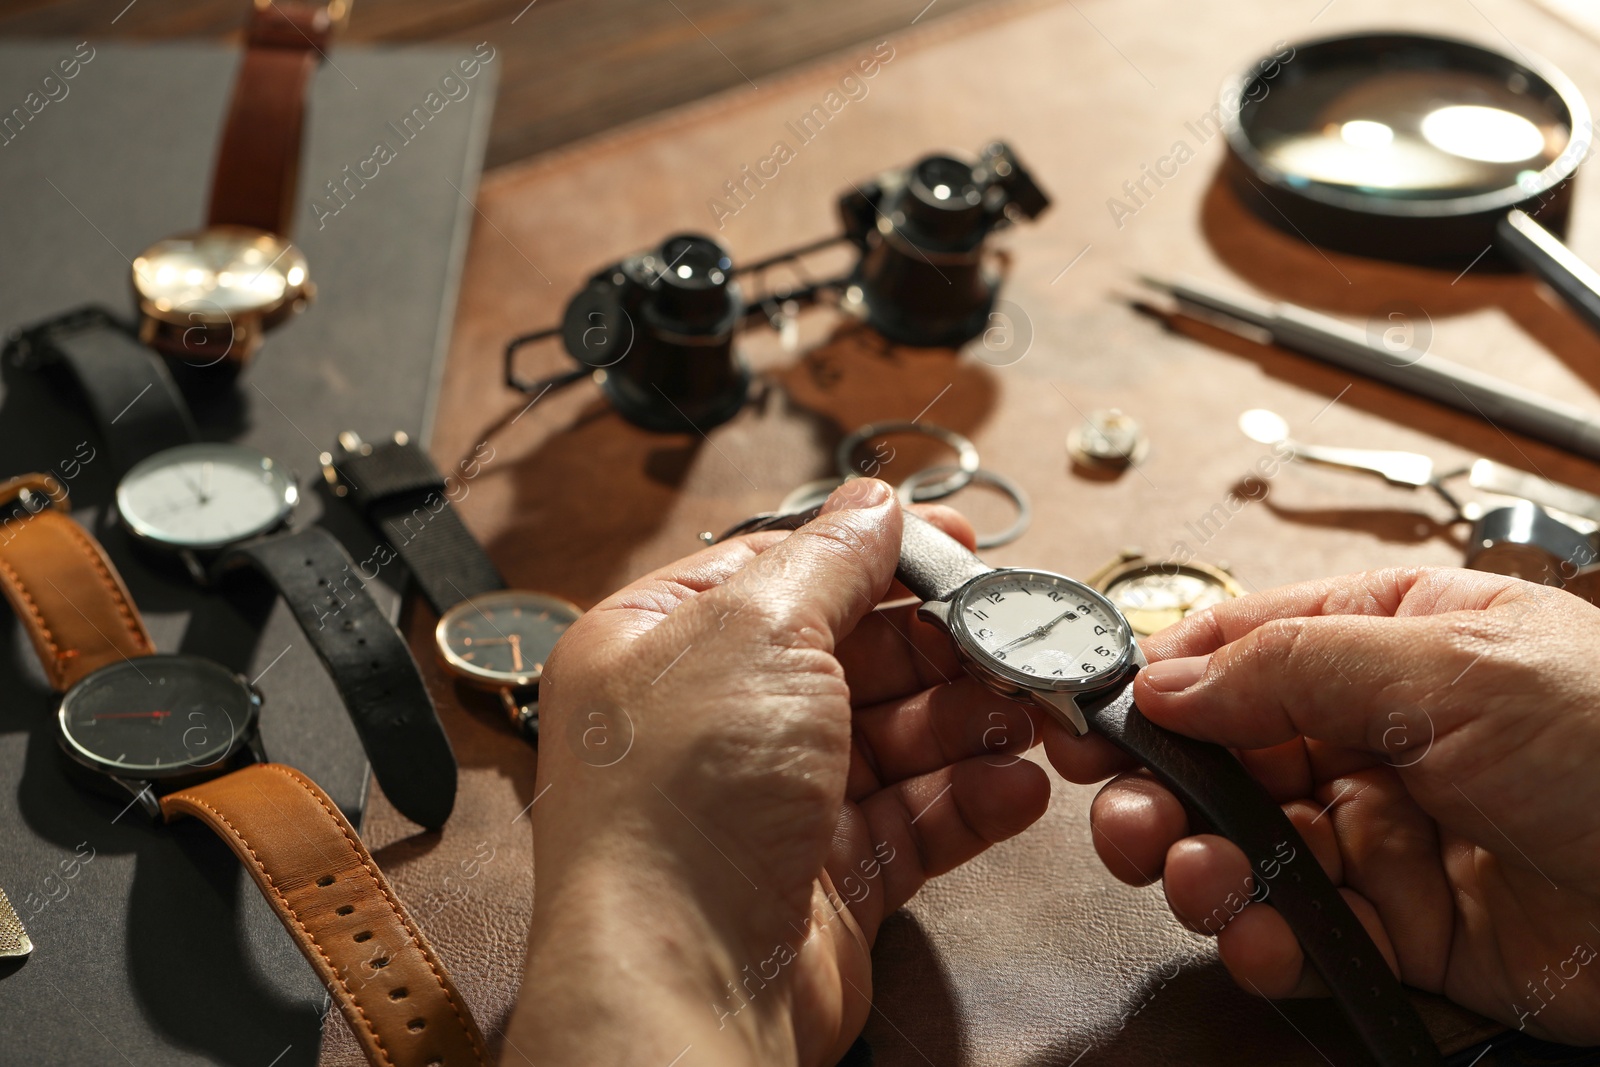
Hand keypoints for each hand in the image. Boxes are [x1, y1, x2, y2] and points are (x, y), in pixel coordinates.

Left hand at [507, 480, 1050, 1064]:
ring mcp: (772, 802)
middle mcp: (714, 721)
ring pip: (896, 739)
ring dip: (970, 723)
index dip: (873, 553)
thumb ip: (829, 562)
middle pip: (854, 656)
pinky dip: (971, 800)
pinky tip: (1016, 787)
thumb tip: (873, 504)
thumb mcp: (759, 632)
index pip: (781, 571)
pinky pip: (915, 820)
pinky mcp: (826, 878)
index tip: (955, 543)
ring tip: (1029, 716)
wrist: (684, 980)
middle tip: (1015, 640)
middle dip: (942, 647)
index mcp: (666, 645)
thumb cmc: (683, 801)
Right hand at [1046, 567, 1599, 1041]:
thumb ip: (1293, 665)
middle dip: (1160, 782)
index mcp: (1391, 633)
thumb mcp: (1451, 665)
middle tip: (1123, 811)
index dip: (1154, 673)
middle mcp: (1378, 729)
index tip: (1082, 707)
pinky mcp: (1405, 926)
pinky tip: (1257, 933)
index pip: (1240, 642)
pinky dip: (1262, 937)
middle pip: (1226, 751)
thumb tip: (1168, 673)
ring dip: (1199, 864)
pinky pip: (1302, 928)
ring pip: (1248, 845)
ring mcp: (1387, 829)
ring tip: (1189, 874)